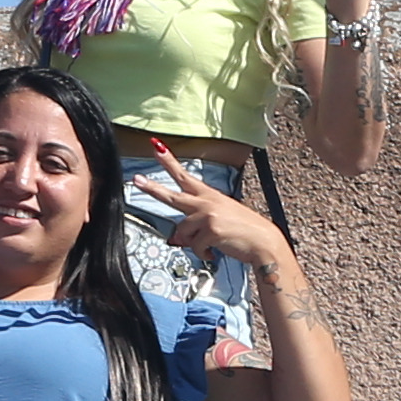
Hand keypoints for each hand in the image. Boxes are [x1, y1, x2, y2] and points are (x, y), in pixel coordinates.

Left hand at [130, 139, 288, 269]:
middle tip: (136, 180)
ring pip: (182, 232)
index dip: (169, 161)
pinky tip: (214, 253)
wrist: (263, 242)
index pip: (184, 175)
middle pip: (172, 195)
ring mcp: (207, 215)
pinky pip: (195, 247)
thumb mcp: (218, 221)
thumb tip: (176, 238)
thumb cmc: (243, 231)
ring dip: (194, 244)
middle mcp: (206, 202)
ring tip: (210, 246)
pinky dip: (203, 254)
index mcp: (209, 196)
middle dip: (152, 188)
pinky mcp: (210, 230)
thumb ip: (194, 226)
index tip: (155, 146)